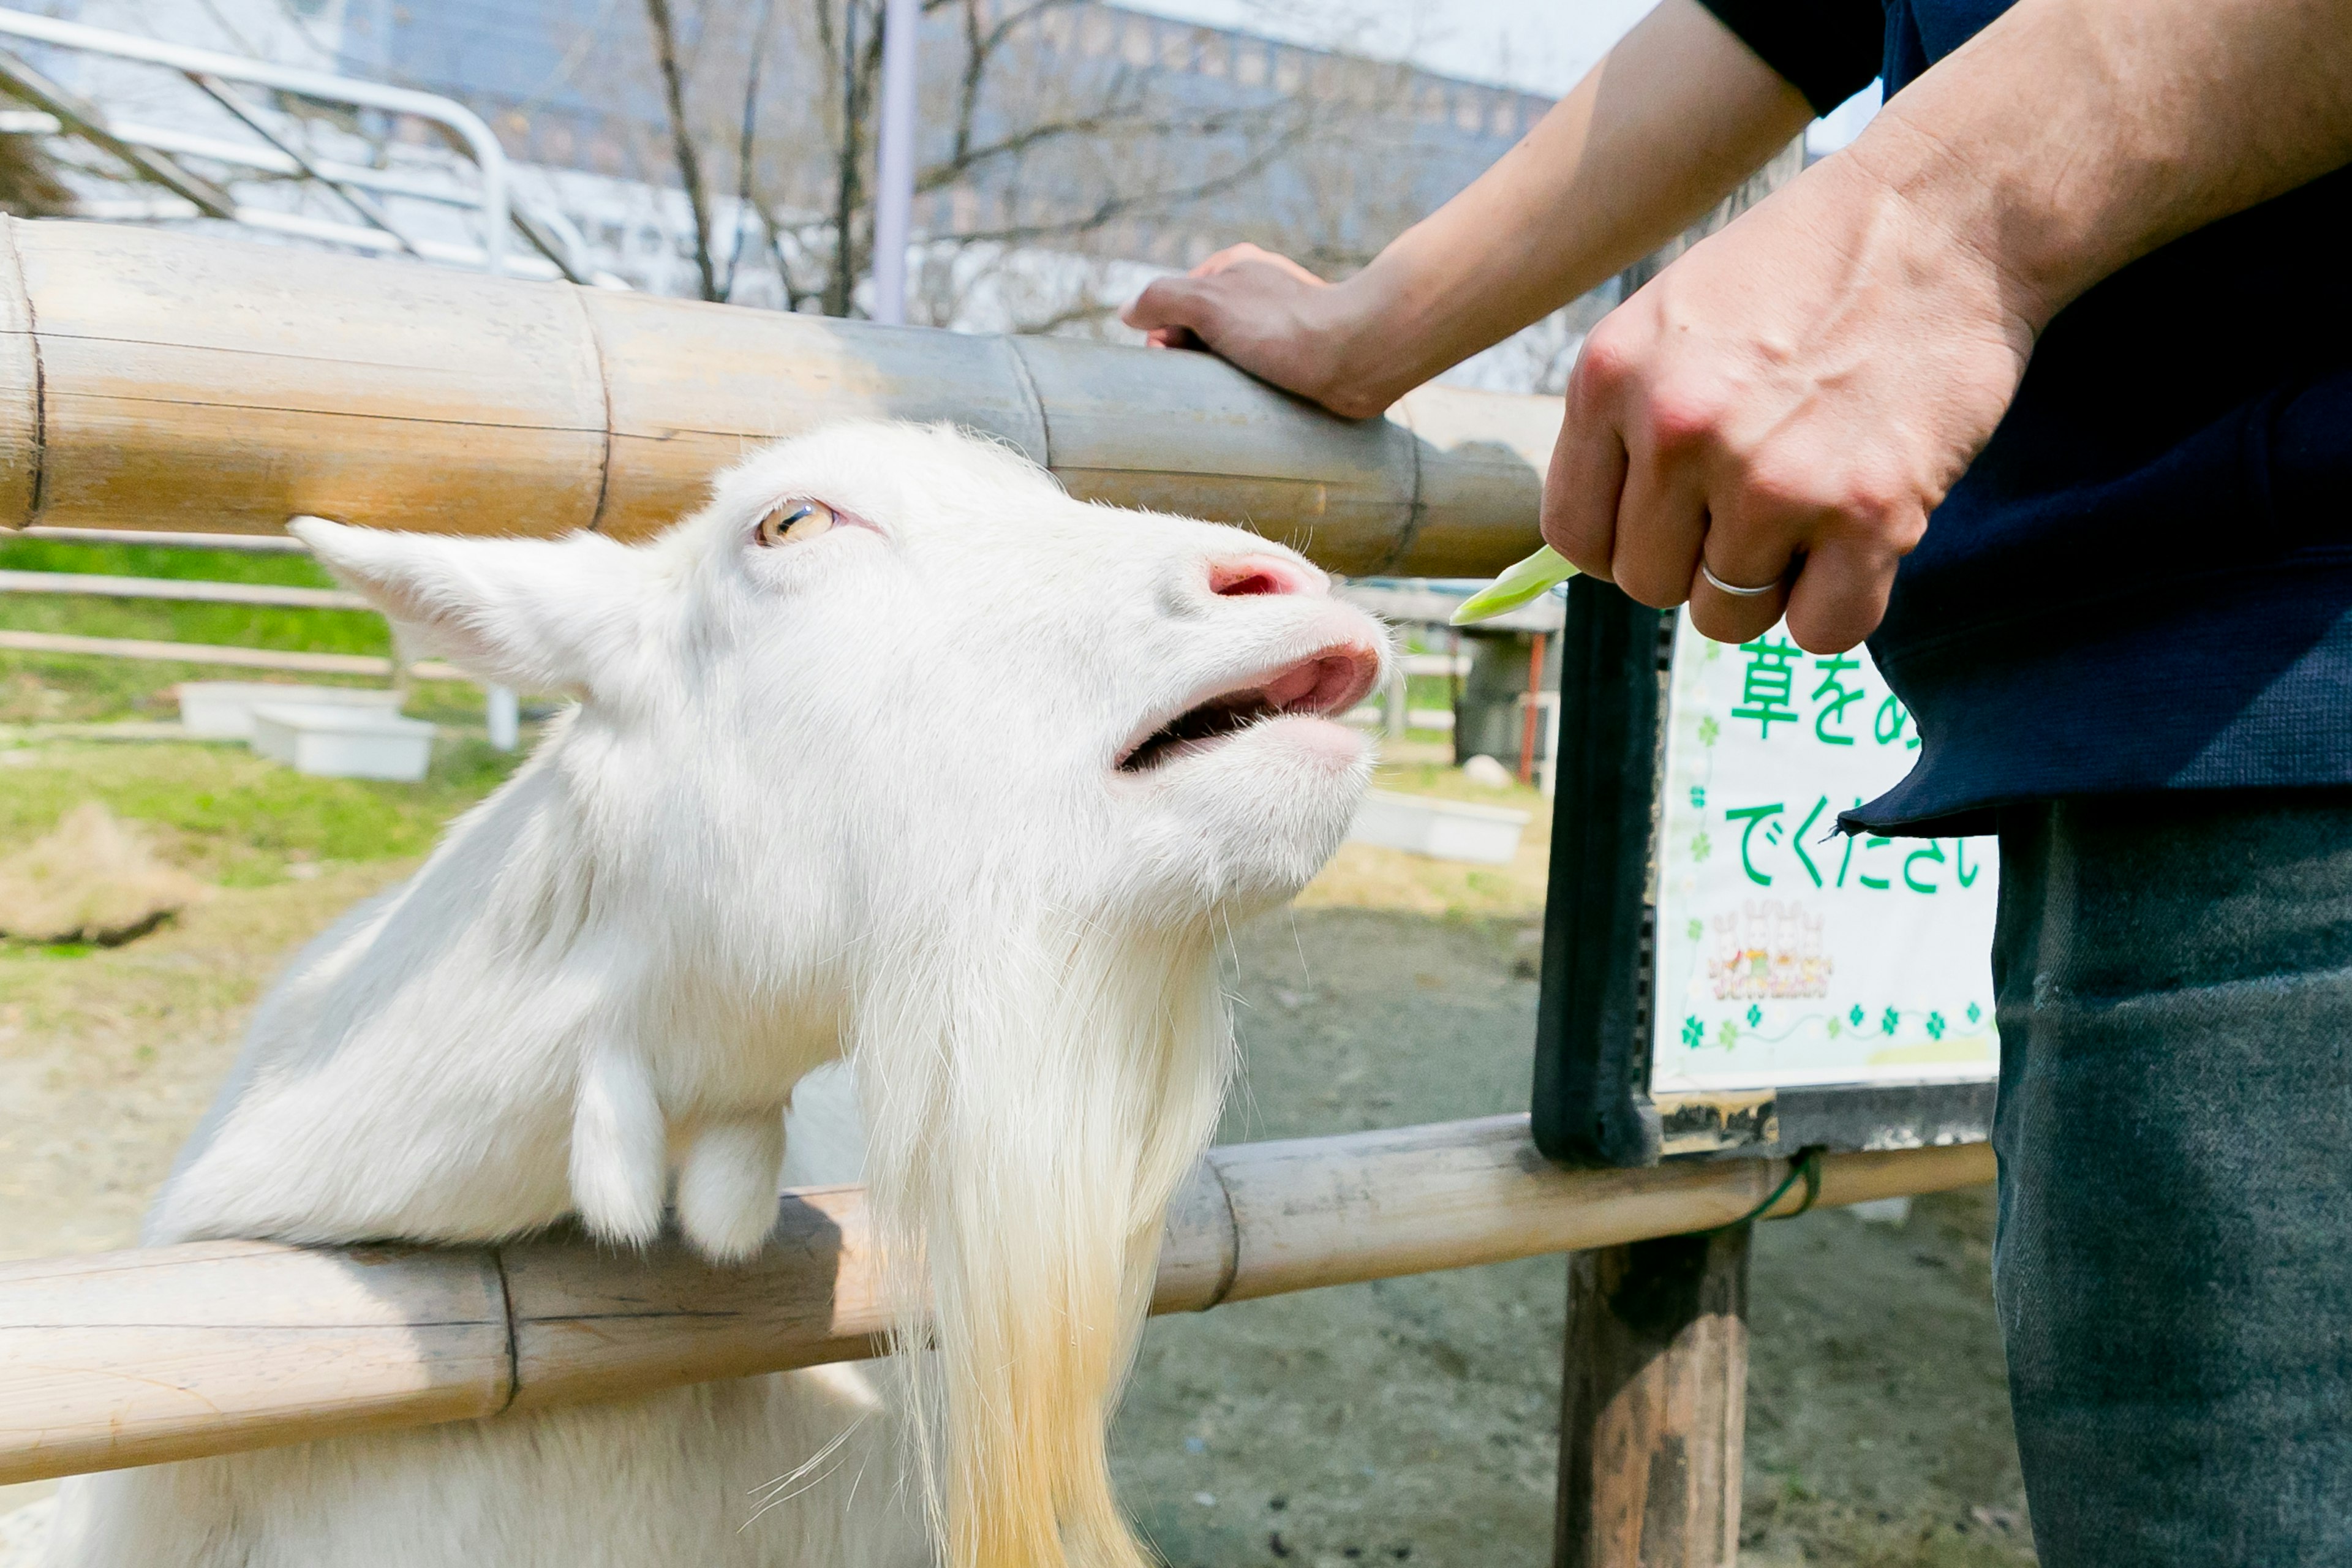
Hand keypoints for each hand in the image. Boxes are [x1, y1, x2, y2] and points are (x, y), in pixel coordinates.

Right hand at [1120, 245, 1394, 419]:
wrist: (1357, 355)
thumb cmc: (1281, 327)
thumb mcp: (1206, 303)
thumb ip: (1161, 300)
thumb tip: (1128, 313)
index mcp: (1236, 267)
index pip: (1177, 300)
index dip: (1162, 331)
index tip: (1167, 356)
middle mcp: (1260, 290)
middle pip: (1202, 327)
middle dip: (1190, 354)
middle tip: (1196, 379)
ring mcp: (1282, 323)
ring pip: (1231, 352)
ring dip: (1218, 375)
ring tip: (1225, 394)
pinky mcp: (1304, 356)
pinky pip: (1262, 372)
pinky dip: (1249, 386)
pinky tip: (1251, 401)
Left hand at [1543, 152, 2035, 652]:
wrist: (1948, 211)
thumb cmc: (1809, 264)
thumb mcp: (1673, 318)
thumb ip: (1627, 421)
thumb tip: (1606, 540)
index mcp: (1611, 379)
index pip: (1574, 536)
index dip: (1624, 544)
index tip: (1672, 522)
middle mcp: (1678, 431)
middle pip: (1648, 585)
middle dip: (1698, 563)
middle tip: (1759, 502)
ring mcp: (1771, 478)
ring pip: (1728, 618)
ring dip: (1772, 582)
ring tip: (1813, 502)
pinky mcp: (1868, 512)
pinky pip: (1822, 631)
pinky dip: (1841, 604)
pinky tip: (1860, 539)